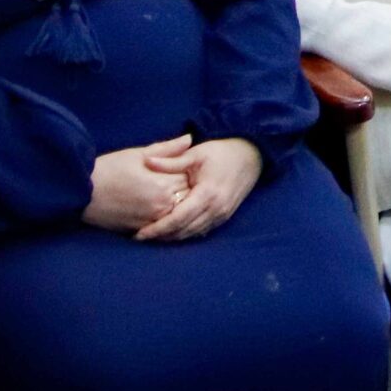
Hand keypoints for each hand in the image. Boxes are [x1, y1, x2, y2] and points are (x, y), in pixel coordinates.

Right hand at [83, 134, 194, 232]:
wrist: (82, 192)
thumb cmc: (109, 168)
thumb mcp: (138, 154)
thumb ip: (168, 149)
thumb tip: (189, 139)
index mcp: (163, 183)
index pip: (190, 178)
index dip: (189, 173)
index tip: (186, 169)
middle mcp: (161, 204)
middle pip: (187, 197)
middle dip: (187, 190)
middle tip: (182, 183)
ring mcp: (153, 219)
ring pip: (178, 214)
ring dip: (179, 206)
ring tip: (173, 196)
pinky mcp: (143, 230)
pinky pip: (164, 226)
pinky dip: (167, 218)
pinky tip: (162, 210)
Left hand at [135, 137, 263, 241]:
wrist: (251, 156)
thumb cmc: (221, 153)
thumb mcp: (196, 153)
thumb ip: (171, 161)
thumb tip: (147, 162)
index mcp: (207, 194)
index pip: (178, 218)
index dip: (158, 228)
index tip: (140, 234)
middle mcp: (216, 209)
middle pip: (184, 230)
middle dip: (162, 236)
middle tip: (141, 238)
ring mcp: (222, 214)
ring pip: (193, 233)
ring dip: (173, 237)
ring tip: (153, 237)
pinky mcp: (225, 216)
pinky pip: (202, 230)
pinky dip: (186, 233)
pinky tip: (173, 232)